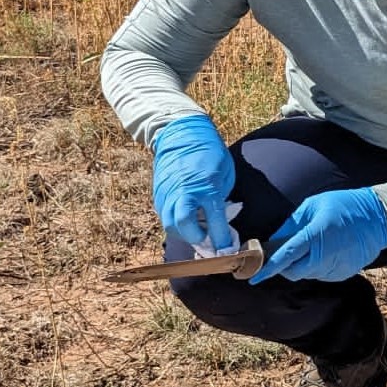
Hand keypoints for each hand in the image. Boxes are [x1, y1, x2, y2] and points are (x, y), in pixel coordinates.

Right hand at [152, 115, 235, 248]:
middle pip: (185, 226)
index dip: (222, 241)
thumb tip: (222, 222)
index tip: (228, 253)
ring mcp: (167, 194)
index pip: (215, 221)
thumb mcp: (225, 173)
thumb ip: (221, 198)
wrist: (181, 133)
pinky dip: (177, 222)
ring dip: (186, 233)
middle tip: (209, 241)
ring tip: (199, 230)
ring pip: (171, 225)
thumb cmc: (209, 152)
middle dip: (198, 239)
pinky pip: (165, 216)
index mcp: (206, 187)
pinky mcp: (158, 194)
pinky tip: (188, 219)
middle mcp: (184, 192)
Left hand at [250, 187, 386, 283]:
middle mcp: (324, 256)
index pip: (285, 256)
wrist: (378, 219)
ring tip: (313, 244)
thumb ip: (292, 224)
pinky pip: (321, 273)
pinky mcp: (342, 274)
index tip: (253, 276)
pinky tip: (326, 249)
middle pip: (293, 271)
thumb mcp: (314, 205)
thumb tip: (274, 240)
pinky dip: (316, 265)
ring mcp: (334, 268)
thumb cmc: (344, 206)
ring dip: (302, 263)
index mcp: (315, 235)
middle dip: (284, 265)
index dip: (267, 268)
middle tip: (283, 252)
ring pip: (307, 273)